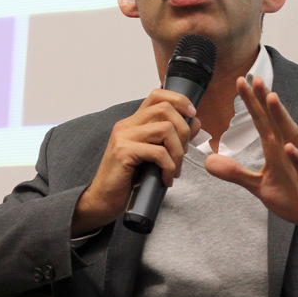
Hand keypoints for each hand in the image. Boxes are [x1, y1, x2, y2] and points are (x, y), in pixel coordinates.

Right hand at [71, 89, 198, 235]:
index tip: (192, 115)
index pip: (157, 95)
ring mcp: (123, 138)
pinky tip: (166, 179)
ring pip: (165, 129)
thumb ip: (172, 137)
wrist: (102, 201)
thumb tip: (194, 122)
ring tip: (175, 169)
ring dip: (178, 152)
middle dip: (184, 131)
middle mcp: (127, 125)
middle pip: (165, 109)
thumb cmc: (128, 180)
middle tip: (183, 154)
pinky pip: (158, 152)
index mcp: (133, 122)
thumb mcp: (153, 155)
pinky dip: (169, 166)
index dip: (179, 100)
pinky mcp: (123, 153)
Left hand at [204, 76, 297, 240]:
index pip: (261, 121)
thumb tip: (208, 161)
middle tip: (255, 78)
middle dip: (265, 100)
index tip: (240, 82)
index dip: (251, 102)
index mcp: (275, 149)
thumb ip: (235, 173)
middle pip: (276, 120)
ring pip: (292, 135)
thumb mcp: (259, 186)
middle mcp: (289, 150)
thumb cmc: (293, 197)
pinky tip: (289, 147)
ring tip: (272, 98)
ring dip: (282, 117)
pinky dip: (297, 157)